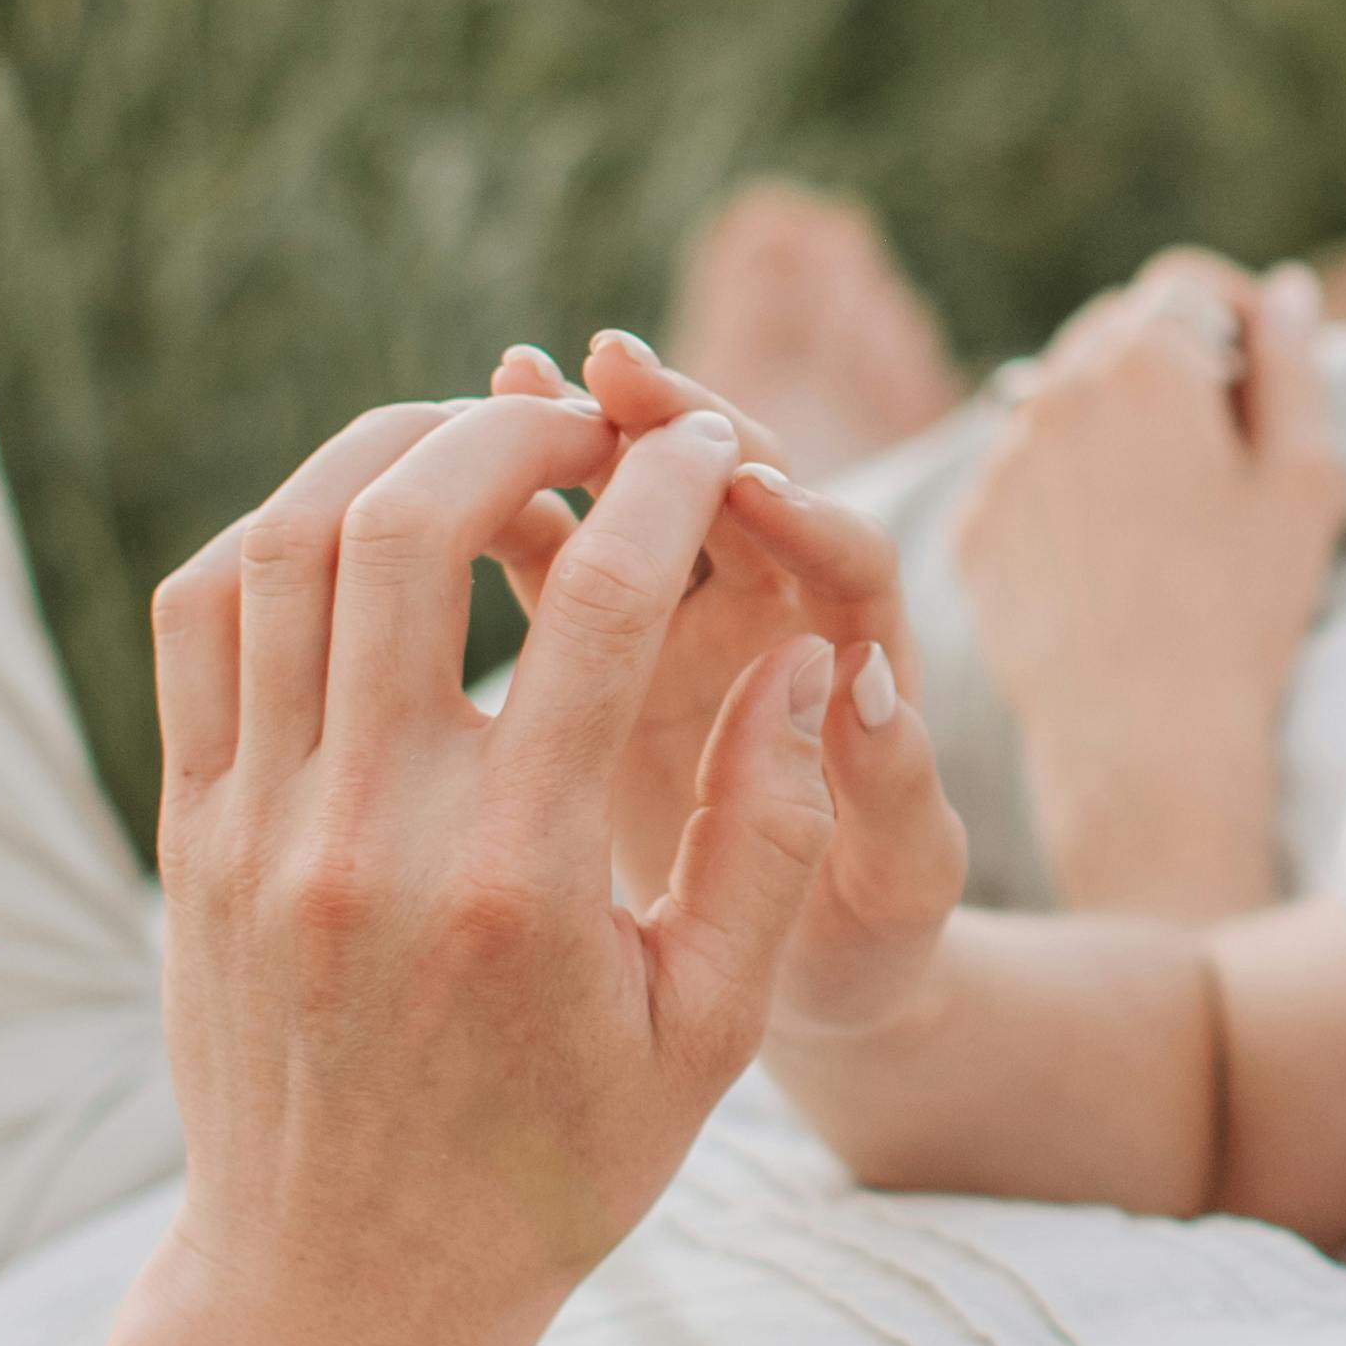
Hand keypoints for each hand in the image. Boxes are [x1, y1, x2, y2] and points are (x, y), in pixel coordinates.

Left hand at [147, 382, 832, 1345]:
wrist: (342, 1289)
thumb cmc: (554, 1169)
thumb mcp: (710, 1032)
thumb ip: (771, 837)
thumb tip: (807, 658)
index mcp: (517, 885)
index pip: (595, 604)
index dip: (669, 487)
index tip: (714, 447)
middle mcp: (367, 839)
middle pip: (406, 526)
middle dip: (515, 432)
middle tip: (592, 424)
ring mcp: (256, 831)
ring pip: (286, 548)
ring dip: (386, 453)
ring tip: (480, 445)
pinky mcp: (190, 836)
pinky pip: (203, 621)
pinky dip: (280, 531)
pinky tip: (363, 523)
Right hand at [493, 333, 971, 1038]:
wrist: (799, 979)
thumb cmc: (863, 947)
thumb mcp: (899, 885)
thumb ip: (898, 793)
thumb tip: (864, 680)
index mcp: (864, 666)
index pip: (847, 560)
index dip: (803, 517)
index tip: (747, 485)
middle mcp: (782, 617)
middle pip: (744, 484)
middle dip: (681, 423)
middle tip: (614, 366)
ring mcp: (691, 621)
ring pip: (643, 498)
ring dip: (587, 432)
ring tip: (515, 376)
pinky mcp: (612, 643)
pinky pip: (565, 547)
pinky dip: (515, 499)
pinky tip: (445, 454)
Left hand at [951, 251, 1345, 917]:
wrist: (1142, 737)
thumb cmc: (1243, 610)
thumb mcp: (1305, 480)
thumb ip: (1296, 364)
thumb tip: (1287, 290)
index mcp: (1147, 362)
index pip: (1188, 283)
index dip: (1240, 316)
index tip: (1267, 378)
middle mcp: (1056, 389)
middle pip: (1120, 330)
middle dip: (1176, 364)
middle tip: (1225, 451)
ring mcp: (1004, 457)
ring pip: (1064, 396)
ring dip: (1116, 422)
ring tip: (1167, 514)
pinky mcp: (975, 523)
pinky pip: (1024, 467)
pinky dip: (1067, 485)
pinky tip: (1113, 558)